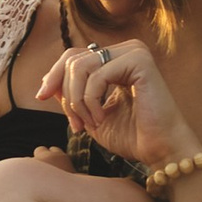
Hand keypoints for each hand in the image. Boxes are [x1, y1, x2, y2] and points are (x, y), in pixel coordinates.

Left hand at [33, 34, 198, 175]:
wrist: (160, 151)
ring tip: (90, 124)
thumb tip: (47, 83)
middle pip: (72, 59)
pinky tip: (101, 118)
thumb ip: (71, 95)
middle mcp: (126, 50)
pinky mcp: (140, 61)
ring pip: (80, 67)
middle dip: (67, 95)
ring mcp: (134, 52)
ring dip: (77, 101)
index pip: (72, 56)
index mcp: (116, 59)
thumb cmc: (131, 136)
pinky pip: (96, 76)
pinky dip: (90, 102)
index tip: (42, 97)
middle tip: (77, 124)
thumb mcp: (90, 114)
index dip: (54, 76)